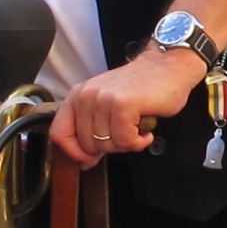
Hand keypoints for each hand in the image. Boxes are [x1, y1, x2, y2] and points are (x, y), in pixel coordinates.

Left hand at [51, 46, 203, 167]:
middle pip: (87, 145)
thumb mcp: (106, 104)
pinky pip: (125, 141)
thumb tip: (83, 161)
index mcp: (78, 96)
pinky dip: (139, 142)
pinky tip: (145, 131)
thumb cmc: (141, 87)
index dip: (74, 153)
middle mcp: (86, 96)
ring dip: (127, 144)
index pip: (59, 133)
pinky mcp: (122, 105)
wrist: (167, 66)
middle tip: (126, 134)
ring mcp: (103, 100)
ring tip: (136, 128)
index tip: (88, 160)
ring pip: (107, 145)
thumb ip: (91, 129)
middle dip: (110, 148)